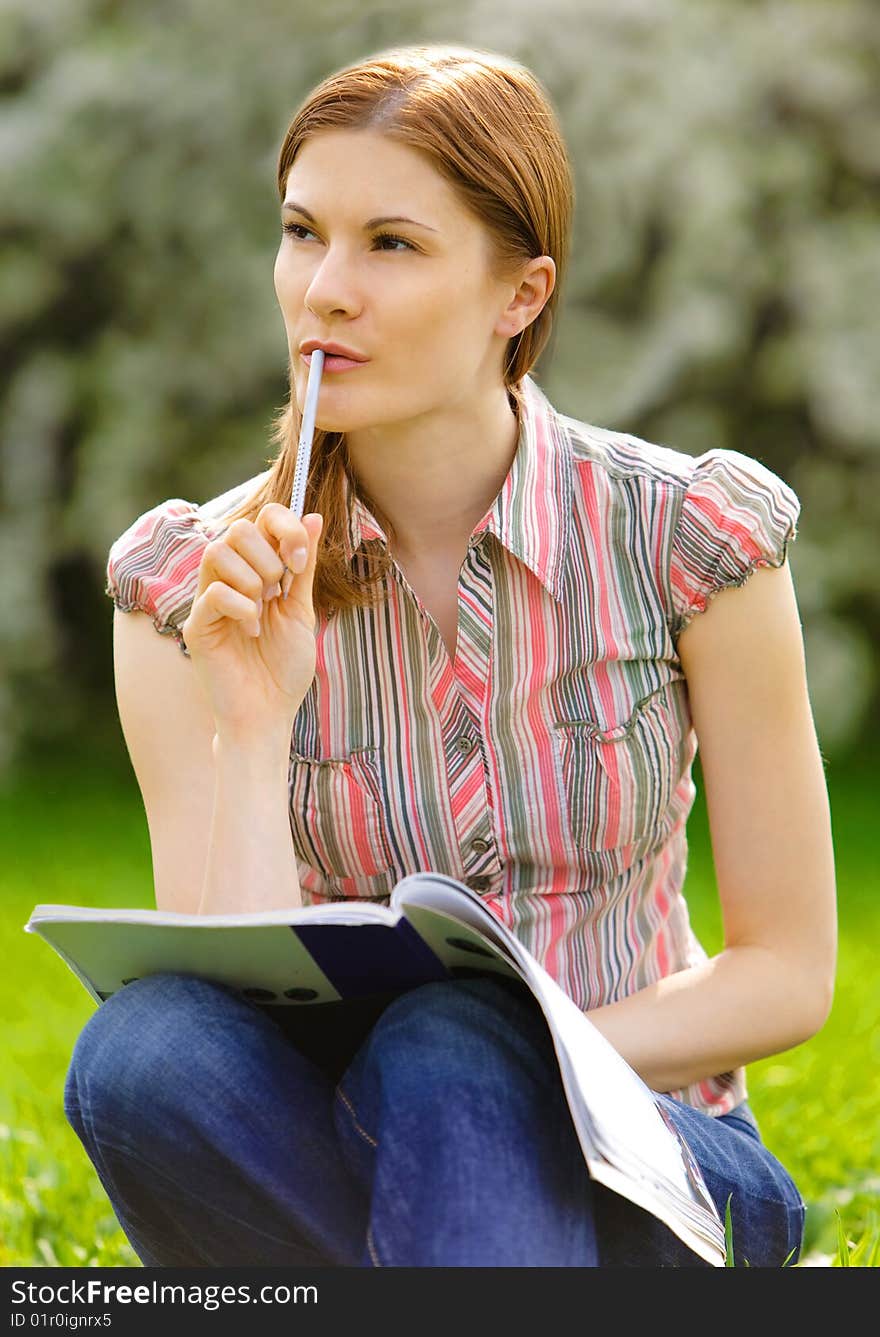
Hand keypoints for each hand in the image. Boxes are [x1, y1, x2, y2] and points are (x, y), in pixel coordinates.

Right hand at [180, 505, 323, 739]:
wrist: (269, 714)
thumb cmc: (283, 667)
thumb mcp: (302, 610)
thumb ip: (303, 566)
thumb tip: (314, 517)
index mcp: (255, 571)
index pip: (260, 519)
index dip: (284, 527)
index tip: (299, 562)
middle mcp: (227, 579)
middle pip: (237, 528)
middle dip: (268, 556)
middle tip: (277, 593)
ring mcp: (208, 601)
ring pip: (218, 552)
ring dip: (252, 580)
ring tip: (262, 612)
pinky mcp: (197, 625)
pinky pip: (213, 593)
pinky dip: (241, 607)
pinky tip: (252, 630)